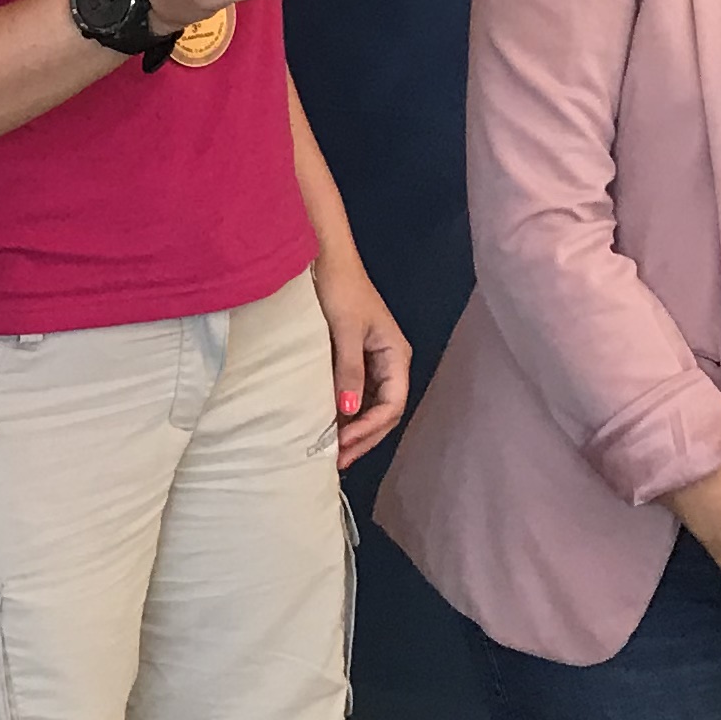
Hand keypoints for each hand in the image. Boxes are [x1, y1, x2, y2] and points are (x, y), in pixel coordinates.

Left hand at [312, 260, 411, 465]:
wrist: (324, 259)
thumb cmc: (339, 289)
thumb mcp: (345, 330)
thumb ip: (349, 370)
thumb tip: (349, 412)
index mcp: (396, 356)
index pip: (392, 405)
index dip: (370, 429)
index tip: (344, 444)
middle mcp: (390, 363)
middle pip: (384, 412)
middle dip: (363, 438)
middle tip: (336, 460)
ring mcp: (373, 363)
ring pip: (369, 407)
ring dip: (354, 430)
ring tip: (331, 452)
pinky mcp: (354, 360)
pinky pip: (355, 395)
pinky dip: (344, 414)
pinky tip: (328, 427)